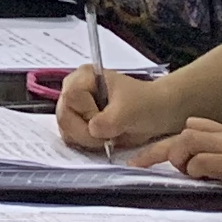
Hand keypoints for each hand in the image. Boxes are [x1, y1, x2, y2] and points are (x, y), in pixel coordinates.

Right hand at [53, 65, 175, 149]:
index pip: (71, 97)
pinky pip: (72, 138)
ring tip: (108, 138)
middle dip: (85, 132)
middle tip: (107, 138)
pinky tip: (102, 141)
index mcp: (84, 77)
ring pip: (66, 130)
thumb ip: (109, 120)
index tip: (107, 120)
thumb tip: (92, 130)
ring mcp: (75, 107)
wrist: (157, 113)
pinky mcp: (78, 123)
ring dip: (86, 140)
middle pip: (64, 116)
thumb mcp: (129, 111)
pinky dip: (86, 144)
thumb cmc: (145, 104)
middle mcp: (74, 90)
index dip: (87, 112)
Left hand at [160, 119, 221, 211]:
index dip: (174, 139)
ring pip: (187, 141)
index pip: (196, 126)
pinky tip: (197, 178)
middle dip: (161, 147)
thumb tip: (217, 172)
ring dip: (175, 156)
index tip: (154, 153)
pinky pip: (203, 161)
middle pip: (185, 132)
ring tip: (178, 171)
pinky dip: (193, 169)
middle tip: (139, 163)